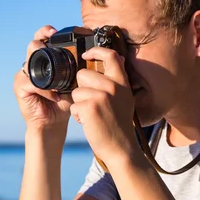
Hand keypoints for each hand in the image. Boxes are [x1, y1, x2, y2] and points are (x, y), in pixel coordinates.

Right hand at [14, 25, 72, 132]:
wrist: (53, 123)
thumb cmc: (64, 102)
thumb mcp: (74, 83)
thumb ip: (79, 70)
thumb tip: (96, 57)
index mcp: (44, 61)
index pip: (41, 40)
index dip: (45, 32)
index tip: (54, 31)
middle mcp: (31, 65)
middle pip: (33, 46)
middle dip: (41, 42)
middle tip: (50, 43)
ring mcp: (24, 76)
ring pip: (29, 62)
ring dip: (45, 69)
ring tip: (57, 80)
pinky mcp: (20, 88)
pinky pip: (32, 83)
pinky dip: (46, 90)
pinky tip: (55, 96)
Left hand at [69, 47, 138, 162]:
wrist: (121, 148)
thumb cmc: (119, 124)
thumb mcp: (125, 98)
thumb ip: (117, 81)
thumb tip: (116, 59)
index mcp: (122, 83)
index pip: (111, 56)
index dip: (96, 51)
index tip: (86, 55)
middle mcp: (113, 86)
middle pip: (82, 74)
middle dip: (81, 88)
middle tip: (91, 103)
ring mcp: (102, 96)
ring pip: (76, 91)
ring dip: (79, 104)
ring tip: (91, 115)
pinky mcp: (90, 108)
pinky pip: (74, 106)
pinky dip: (78, 116)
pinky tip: (89, 122)